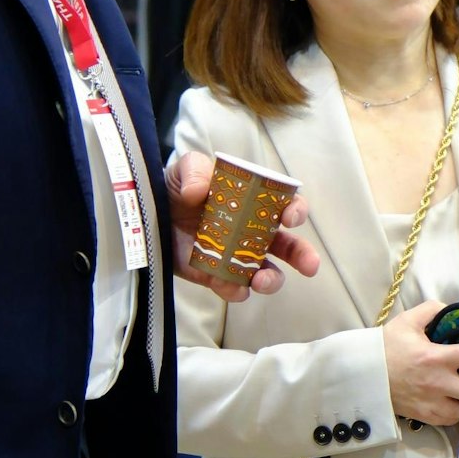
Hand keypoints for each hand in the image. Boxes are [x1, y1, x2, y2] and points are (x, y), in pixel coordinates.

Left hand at [169, 151, 319, 301]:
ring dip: (271, 279)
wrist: (148, 215)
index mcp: (254, 201)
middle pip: (288, 246)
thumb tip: (199, 191)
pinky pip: (234, 288)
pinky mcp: (216, 276)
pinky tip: (229, 285)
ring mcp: (237, 256)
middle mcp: (253, 230)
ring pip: (267, 272)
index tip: (290, 218)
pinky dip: (235, 289)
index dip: (295, 211)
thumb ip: (194, 171)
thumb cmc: (176, 186)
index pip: (285, 205)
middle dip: (303, 255)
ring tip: (261, 280)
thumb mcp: (185, 168)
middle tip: (310, 266)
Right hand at [382, 301, 458, 426]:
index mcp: (437, 357)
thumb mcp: (408, 321)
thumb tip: (449, 307)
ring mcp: (432, 402)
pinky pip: (450, 419)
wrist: (363, 375)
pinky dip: (456, 411)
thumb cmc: (386, 347)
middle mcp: (439, 382)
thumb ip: (432, 310)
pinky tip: (454, 402)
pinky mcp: (424, 416)